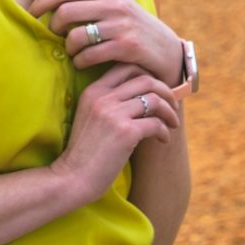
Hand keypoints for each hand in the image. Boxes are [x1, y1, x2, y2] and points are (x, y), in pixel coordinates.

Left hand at [28, 0, 181, 83]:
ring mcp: (122, 25)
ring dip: (67, 48)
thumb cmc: (129, 28)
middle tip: (55, 38)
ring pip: (76, 36)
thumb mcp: (105, 7)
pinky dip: (80, 62)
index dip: (42, 3)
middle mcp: (114, 4)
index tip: (30, 15)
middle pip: (65, 12)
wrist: (167, 51)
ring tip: (72, 52)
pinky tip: (83, 63)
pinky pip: (90, 55)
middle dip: (53, 28)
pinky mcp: (127, 47)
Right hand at [50, 63, 181, 203]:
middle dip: (165, 91)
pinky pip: (155, 123)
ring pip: (154, 99)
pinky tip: (163, 140)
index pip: (126, 67)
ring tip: (172, 124)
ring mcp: (114, 113)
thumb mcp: (90, 117)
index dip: (148, 76)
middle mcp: (103, 97)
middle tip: (172, 106)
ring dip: (169, 111)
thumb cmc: (84, 152)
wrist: (72, 177)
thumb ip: (109, 103)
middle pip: (145, 79)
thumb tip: (142, 96)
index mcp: (93, 90)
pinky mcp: (125, 132)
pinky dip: (164, 131)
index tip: (157, 91)